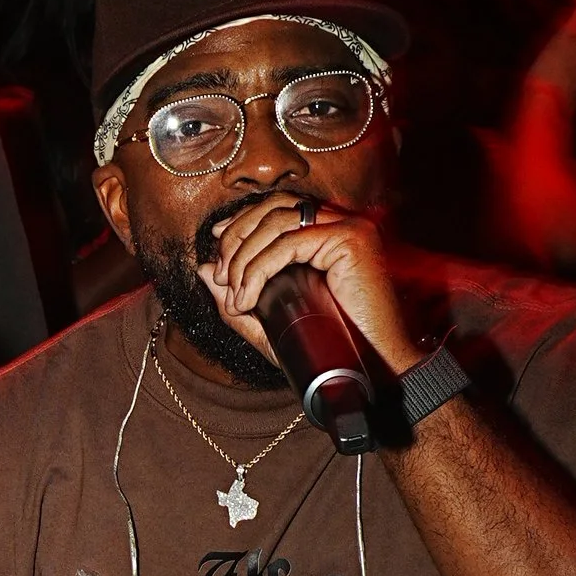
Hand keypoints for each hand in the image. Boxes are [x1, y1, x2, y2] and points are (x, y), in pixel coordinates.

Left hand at [201, 191, 419, 377]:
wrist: (372, 368)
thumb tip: (203, 268)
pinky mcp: (351, 240)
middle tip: (221, 276)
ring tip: (236, 295)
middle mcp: (340, 222)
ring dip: (244, 258)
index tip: (216, 242)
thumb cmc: (329, 347)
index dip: (241, 220)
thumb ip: (238, 294)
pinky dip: (259, 270)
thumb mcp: (271, 321)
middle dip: (236, 238)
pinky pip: (288, 244)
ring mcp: (349, 227)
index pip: (276, 207)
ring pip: (276, 223)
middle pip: (273, 207)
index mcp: (327, 232)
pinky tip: (248, 298)